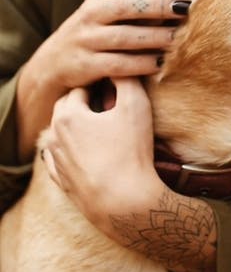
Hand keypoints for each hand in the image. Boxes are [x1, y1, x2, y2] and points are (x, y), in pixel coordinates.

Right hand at [16, 0, 189, 158]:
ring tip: (178, 37)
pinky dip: (141, 64)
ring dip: (154, 37)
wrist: (53, 64)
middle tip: (184, 8)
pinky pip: (118, 64)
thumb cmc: (94, 30)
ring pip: (124, 37)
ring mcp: (86, 40)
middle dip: (157, 6)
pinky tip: (161, 63)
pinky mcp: (86, 66)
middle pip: (125, 6)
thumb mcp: (103, 7)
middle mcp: (90, 14)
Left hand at [43, 78, 162, 229]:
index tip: (115, 88)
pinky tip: (89, 151)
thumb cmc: (131, 152)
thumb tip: (120, 67)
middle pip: (67, 108)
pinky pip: (60, 158)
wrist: (124, 203)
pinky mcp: (61, 181)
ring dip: (77, 126)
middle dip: (85, 103)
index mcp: (67, 115)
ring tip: (102, 128)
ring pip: (61, 133)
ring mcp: (55, 160)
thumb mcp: (136, 105)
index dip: (99, 85)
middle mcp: (54, 136)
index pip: (81, 88)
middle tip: (109, 104)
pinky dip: (71, 150)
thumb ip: (126, 79)